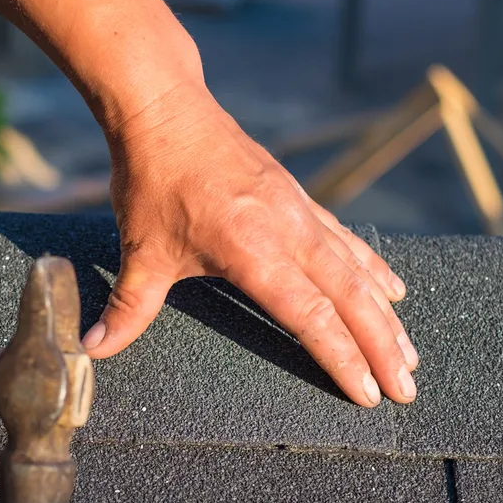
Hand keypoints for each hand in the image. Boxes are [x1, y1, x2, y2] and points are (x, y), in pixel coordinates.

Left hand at [84, 85, 417, 406]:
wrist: (166, 108)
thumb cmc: (152, 180)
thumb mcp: (140, 249)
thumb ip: (127, 307)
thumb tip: (93, 349)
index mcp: (253, 250)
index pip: (310, 315)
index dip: (341, 357)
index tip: (367, 393)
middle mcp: (289, 231)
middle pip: (350, 298)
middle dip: (382, 347)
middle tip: (407, 390)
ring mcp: (299, 212)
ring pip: (357, 271)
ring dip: (385, 316)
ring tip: (410, 354)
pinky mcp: (300, 199)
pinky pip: (347, 241)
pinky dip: (372, 268)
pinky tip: (391, 291)